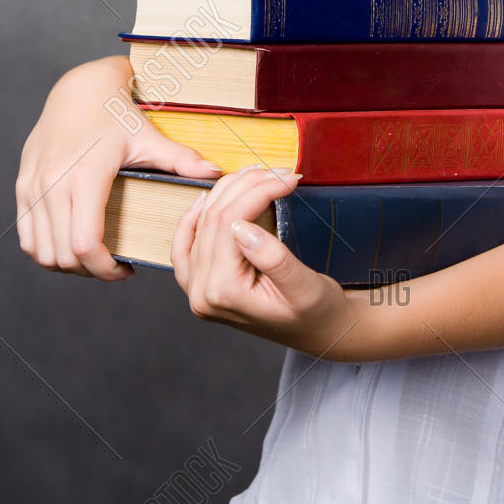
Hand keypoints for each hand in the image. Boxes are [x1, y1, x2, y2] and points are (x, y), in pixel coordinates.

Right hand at [16, 56, 222, 280]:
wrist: (77, 87)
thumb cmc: (115, 112)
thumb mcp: (148, 136)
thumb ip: (181, 159)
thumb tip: (216, 174)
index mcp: (86, 175)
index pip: (85, 244)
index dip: (105, 269)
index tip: (126, 270)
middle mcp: (53, 183)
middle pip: (63, 255)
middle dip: (90, 271)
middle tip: (115, 266)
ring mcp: (32, 186)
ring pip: (40, 252)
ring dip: (66, 264)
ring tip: (94, 258)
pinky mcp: (22, 185)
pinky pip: (26, 236)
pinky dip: (45, 251)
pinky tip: (70, 245)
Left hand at [169, 165, 361, 357]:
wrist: (318, 332)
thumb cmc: (317, 313)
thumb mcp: (304, 287)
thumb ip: (272, 259)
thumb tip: (241, 226)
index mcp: (223, 294)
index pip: (230, 224)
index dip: (258, 192)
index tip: (288, 177)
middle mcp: (201, 294)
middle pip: (212, 220)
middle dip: (245, 187)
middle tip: (277, 171)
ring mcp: (196, 290)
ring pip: (199, 225)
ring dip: (225, 194)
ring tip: (255, 175)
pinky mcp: (201, 285)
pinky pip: (185, 246)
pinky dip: (193, 219)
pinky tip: (206, 200)